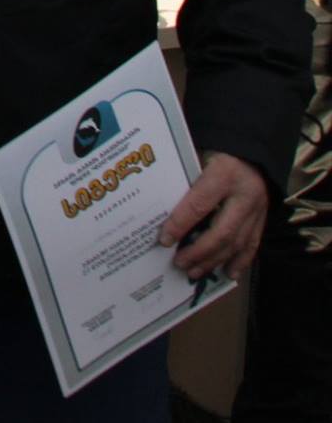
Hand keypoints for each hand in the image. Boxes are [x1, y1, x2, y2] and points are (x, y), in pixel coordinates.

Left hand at [160, 151, 267, 280]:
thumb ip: (184, 179)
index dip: (181, 224)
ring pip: (238, 242)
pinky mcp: (264, 218)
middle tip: (179, 263)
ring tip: (194, 272)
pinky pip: (253, 243)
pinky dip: (240, 261)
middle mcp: (245, 195)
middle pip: (222, 231)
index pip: (199, 204)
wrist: (250, 149)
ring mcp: (258, 209)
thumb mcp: (197, 156)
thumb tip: (158, 206)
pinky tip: (228, 273)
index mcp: (224, 174)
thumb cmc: (215, 150)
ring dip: (215, 260)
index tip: (163, 240)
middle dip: (199, 251)